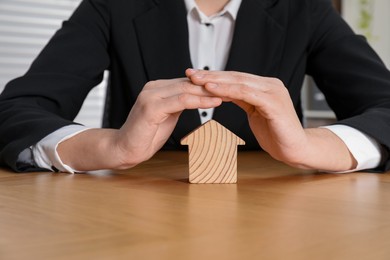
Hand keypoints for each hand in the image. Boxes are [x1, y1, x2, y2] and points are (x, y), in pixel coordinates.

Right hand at [58, 78, 221, 170]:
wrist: (125, 149)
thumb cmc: (146, 135)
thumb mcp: (167, 116)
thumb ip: (179, 104)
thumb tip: (197, 98)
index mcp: (158, 88)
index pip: (188, 82)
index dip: (209, 85)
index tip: (228, 88)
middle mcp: (154, 87)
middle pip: (189, 83)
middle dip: (213, 86)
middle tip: (234, 89)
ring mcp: (151, 96)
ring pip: (187, 89)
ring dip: (210, 92)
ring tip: (230, 94)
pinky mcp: (151, 107)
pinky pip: (181, 101)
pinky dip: (199, 101)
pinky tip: (214, 102)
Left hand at [186, 69, 355, 170]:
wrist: (295, 150)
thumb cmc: (275, 134)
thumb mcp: (254, 113)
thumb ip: (242, 100)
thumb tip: (223, 93)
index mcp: (264, 87)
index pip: (235, 78)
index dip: (214, 76)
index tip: (194, 76)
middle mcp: (269, 85)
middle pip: (235, 77)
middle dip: (211, 75)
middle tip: (190, 73)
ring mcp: (273, 91)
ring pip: (239, 82)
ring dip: (215, 81)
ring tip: (196, 79)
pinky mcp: (273, 102)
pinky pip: (245, 93)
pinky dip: (227, 90)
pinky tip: (212, 89)